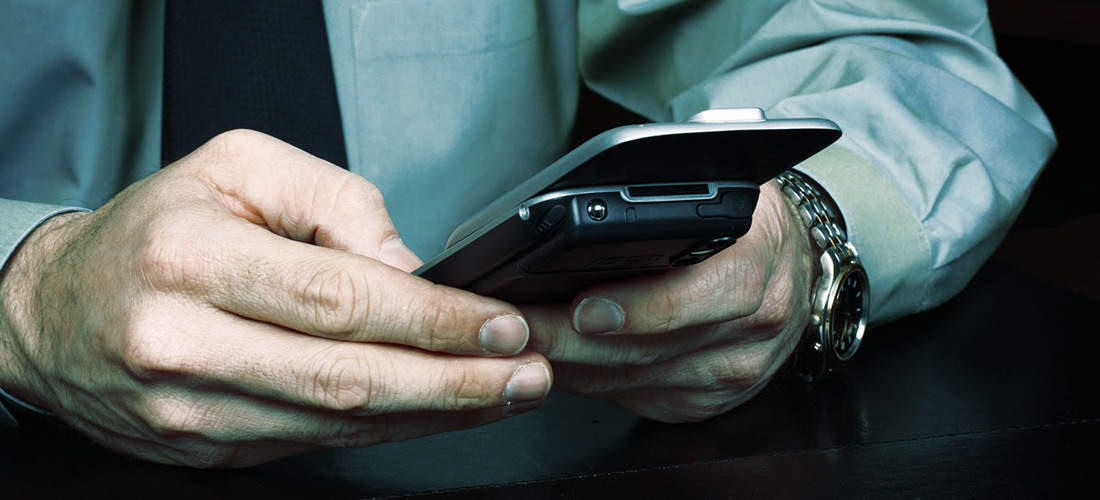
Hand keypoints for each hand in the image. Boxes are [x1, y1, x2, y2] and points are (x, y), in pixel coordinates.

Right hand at [0, 130, 550, 467]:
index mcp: (192, 261)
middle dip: (456, 381)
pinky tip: (436, 412)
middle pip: (349, 376)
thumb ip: (332, 201)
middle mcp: (184, 343)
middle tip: (527, 374)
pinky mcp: (208, 448)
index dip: (432, 318)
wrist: (59, 314)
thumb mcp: (236, 168)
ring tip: (504, 394)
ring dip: (435, 413)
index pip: (339, 298)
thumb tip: (408, 265)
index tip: (500, 324)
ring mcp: (193, 410)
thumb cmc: (154, 231)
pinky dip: (388, 429)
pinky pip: (317, 442)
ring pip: (340, 421)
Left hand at [522, 181, 813, 422]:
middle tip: (513, 328)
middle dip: (570, 341)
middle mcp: (757, 327)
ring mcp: (736, 372)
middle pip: (652, 348)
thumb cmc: (748, 221)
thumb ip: (674, 196)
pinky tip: (557, 363)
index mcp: (761, 262)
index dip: (641, 307)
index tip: (582, 308)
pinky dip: (591, 382)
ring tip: (518, 343)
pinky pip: (640, 400)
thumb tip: (591, 203)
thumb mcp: (724, 186)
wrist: (796, 268)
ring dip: (570, 366)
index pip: (703, 293)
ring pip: (637, 380)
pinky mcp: (711, 402)